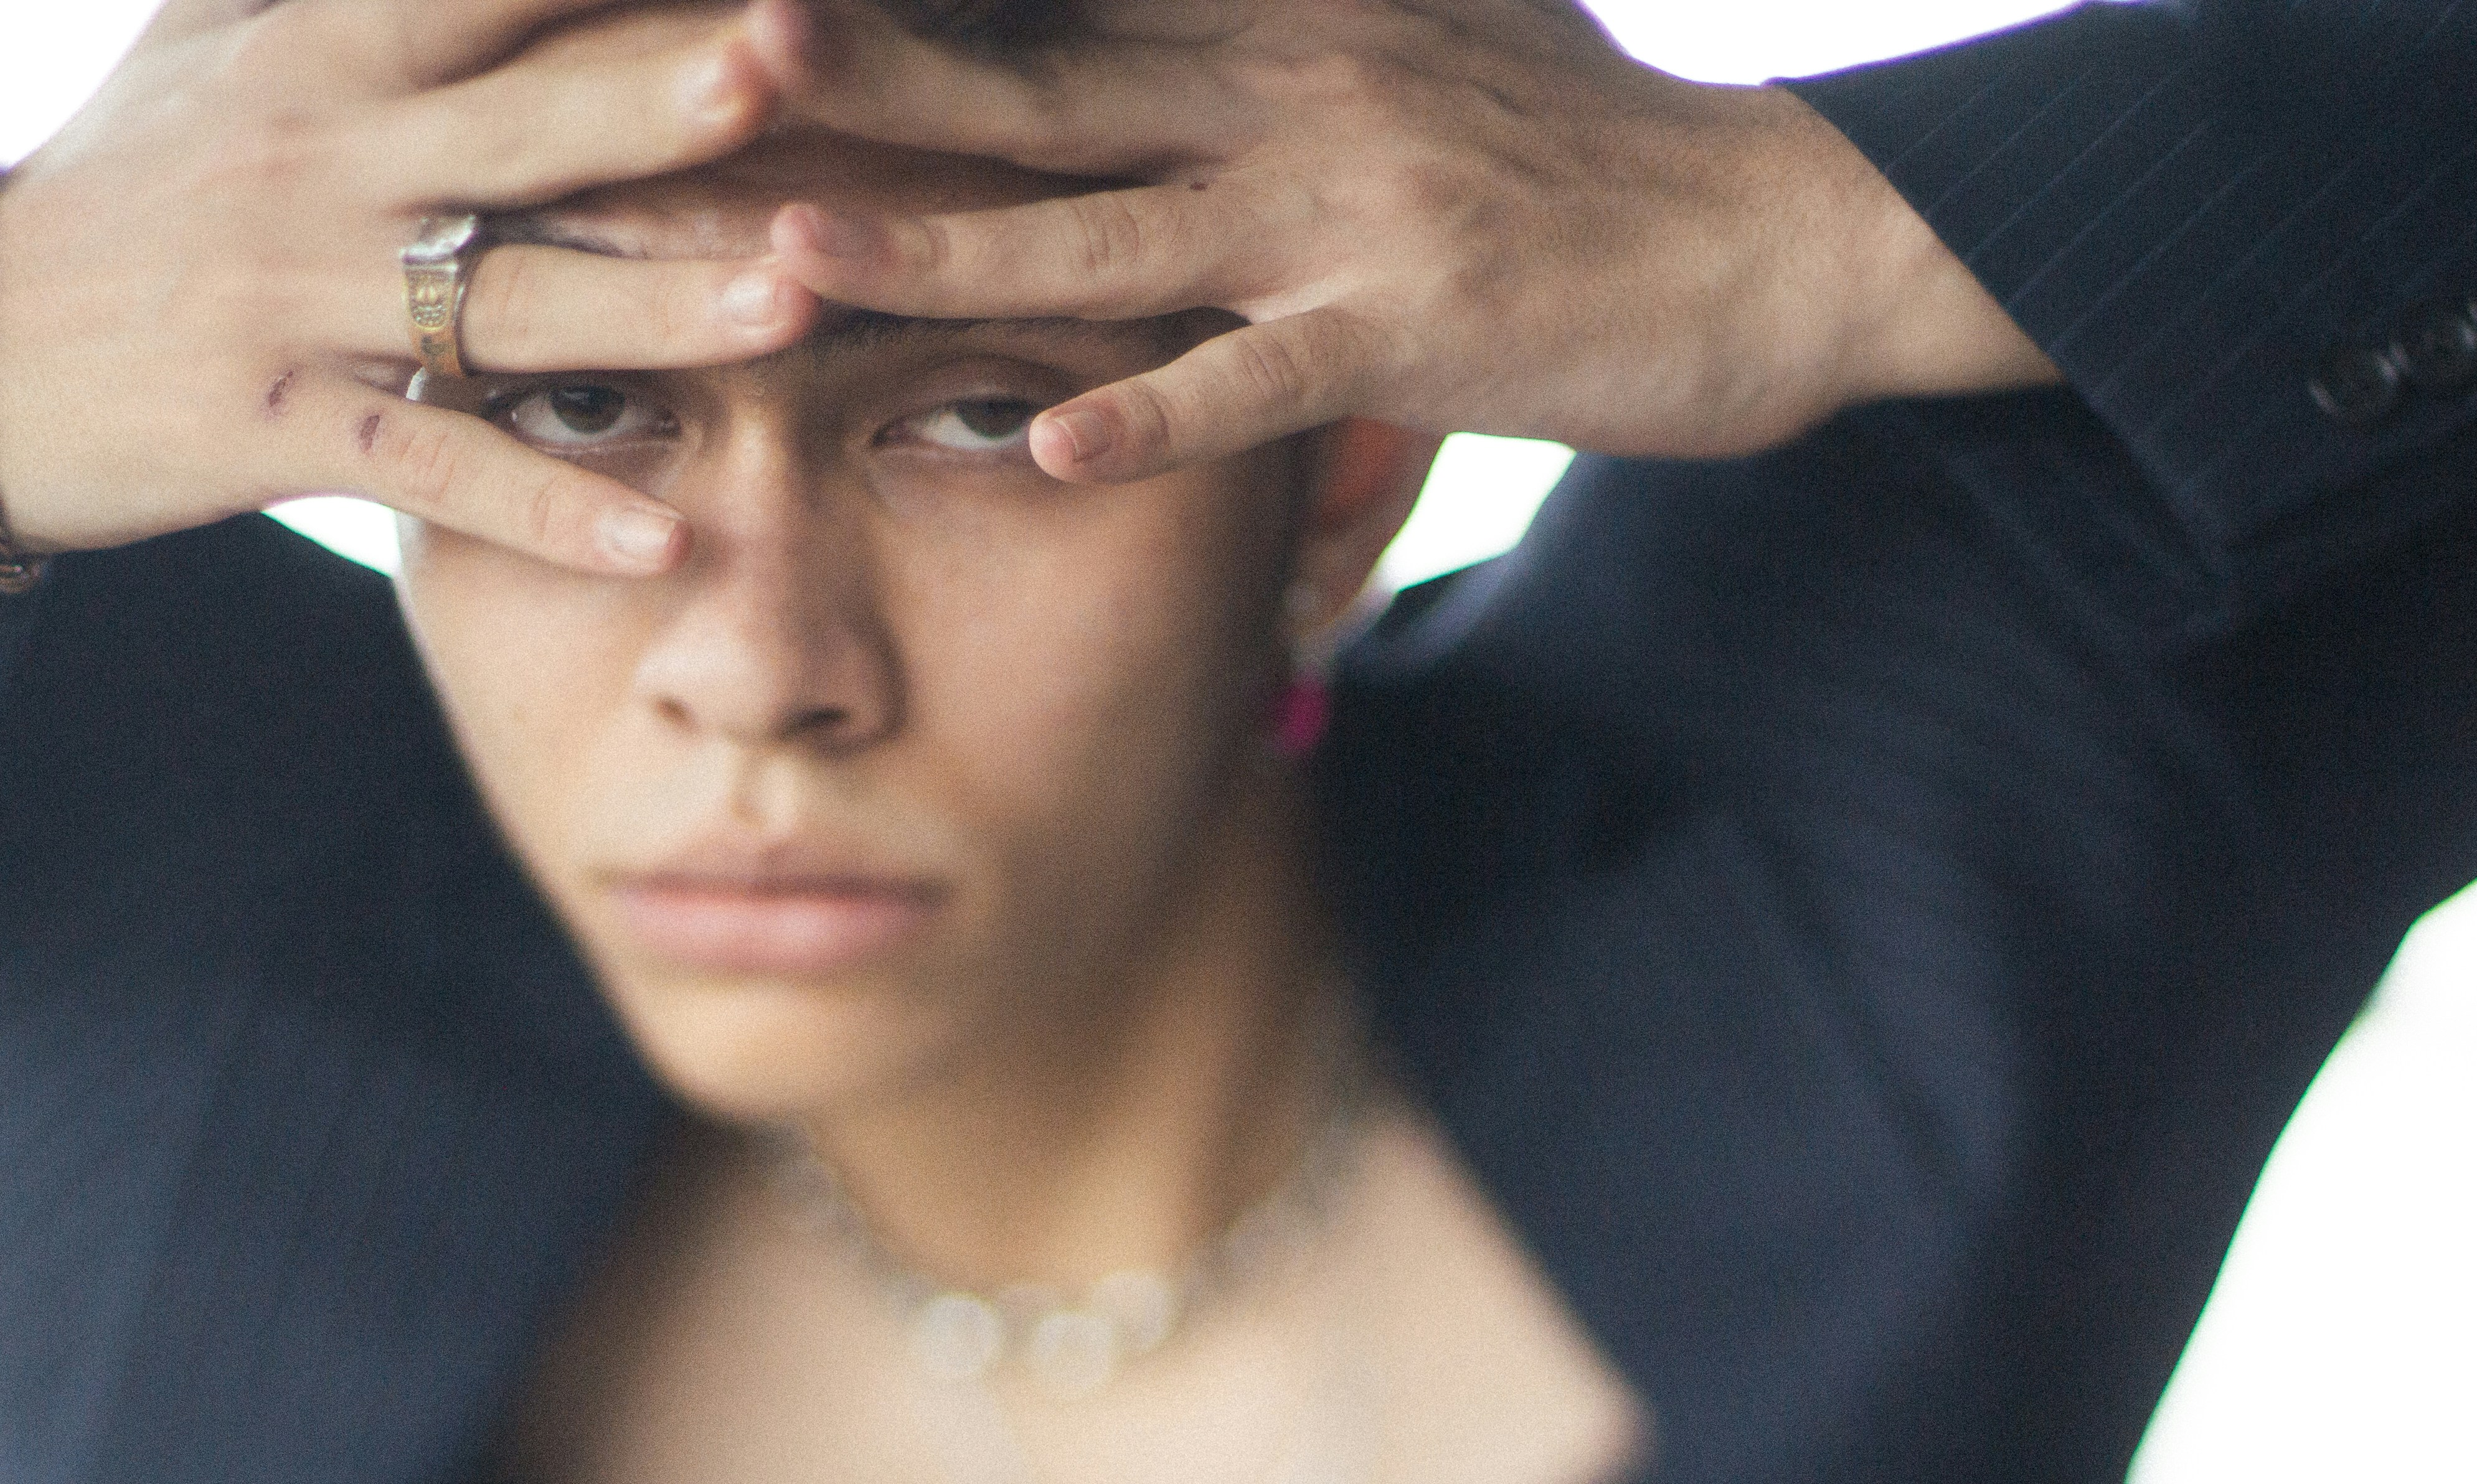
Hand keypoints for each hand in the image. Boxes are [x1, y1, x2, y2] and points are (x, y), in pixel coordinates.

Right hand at [0, 0, 822, 572]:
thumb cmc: (119, 181)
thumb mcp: (202, 35)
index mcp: (311, 54)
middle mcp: (316, 167)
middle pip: (519, 126)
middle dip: (658, 95)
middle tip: (793, 57)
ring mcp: (298, 306)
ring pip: (506, 306)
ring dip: (657, 309)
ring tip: (795, 303)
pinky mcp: (277, 434)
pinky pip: (432, 472)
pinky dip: (543, 510)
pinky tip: (657, 540)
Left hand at [747, 0, 2057, 482]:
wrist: (1780, 234)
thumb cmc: (1580, 162)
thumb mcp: (1419, 50)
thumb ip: (1275, 38)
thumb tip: (1158, 41)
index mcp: (1270, 20)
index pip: (1046, 7)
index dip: (900, 13)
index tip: (742, 16)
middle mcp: (1283, 87)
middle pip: (1029, 87)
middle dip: (857, 81)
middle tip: (696, 68)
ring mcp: (1345, 210)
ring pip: (1103, 231)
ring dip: (941, 247)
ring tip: (789, 256)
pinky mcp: (1415, 328)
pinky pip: (1255, 382)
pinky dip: (1151, 416)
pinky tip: (1045, 447)